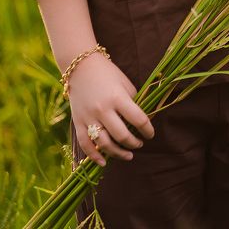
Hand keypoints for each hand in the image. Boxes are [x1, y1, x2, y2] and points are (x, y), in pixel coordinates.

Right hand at [67, 51, 154, 167]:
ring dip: (118, 153)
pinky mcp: (78, 122)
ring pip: (104, 144)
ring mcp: (89, 117)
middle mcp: (103, 109)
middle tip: (139, 144)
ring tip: (128, 155)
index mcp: (118, 97)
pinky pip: (86, 144)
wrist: (81, 66)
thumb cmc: (107, 73)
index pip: (138, 119)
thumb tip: (142, 121)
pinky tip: (104, 162)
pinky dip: (94, 157)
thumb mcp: (125, 83)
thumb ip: (133, 102)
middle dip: (134, 143)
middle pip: (122, 135)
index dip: (148, 129)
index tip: (151, 134)